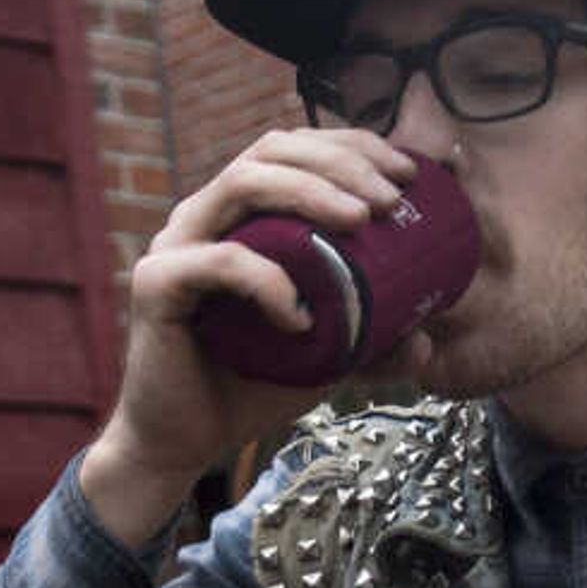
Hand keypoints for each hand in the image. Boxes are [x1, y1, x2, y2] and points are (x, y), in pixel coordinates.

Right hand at [76, 129, 414, 550]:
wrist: (185, 441)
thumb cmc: (251, 384)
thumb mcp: (328, 355)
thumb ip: (372, 339)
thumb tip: (428, 340)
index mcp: (244, 214)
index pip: (298, 149)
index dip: (353, 146)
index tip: (410, 173)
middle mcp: (207, 215)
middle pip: (272, 148)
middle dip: (340, 160)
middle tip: (390, 199)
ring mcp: (178, 243)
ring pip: (244, 182)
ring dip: (309, 192)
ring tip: (360, 222)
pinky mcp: (158, 282)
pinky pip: (220, 261)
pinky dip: (269, 281)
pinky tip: (302, 319)